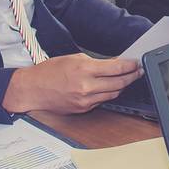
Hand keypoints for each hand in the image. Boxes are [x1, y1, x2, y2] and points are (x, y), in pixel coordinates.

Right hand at [2, 54, 142, 113]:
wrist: (31, 90)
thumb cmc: (49, 72)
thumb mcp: (73, 59)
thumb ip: (95, 62)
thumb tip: (113, 64)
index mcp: (83, 70)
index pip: (116, 69)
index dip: (131, 66)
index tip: (137, 63)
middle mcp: (86, 87)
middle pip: (119, 83)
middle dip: (131, 77)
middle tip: (138, 71)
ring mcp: (84, 101)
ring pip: (113, 94)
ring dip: (121, 86)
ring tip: (127, 78)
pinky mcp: (82, 109)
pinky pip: (101, 101)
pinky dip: (107, 94)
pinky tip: (109, 87)